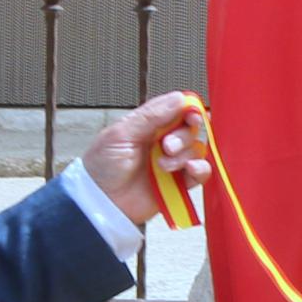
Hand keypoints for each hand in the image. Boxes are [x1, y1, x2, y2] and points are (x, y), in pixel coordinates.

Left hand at [80, 91, 210, 228]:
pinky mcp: (179, 182)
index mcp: (148, 124)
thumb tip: (178, 99)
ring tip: (163, 166)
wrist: (101, 202)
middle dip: (183, 136)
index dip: (188, 109)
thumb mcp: (121, 134)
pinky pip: (200, 172)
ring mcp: (172, 161)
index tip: (190, 115)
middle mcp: (163, 141)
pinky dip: (200, 169)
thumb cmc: (102, 167)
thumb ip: (151, 116)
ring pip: (196, 149)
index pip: (177, 109)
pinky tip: (189, 170)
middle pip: (190, 128)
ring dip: (184, 156)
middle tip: (166, 147)